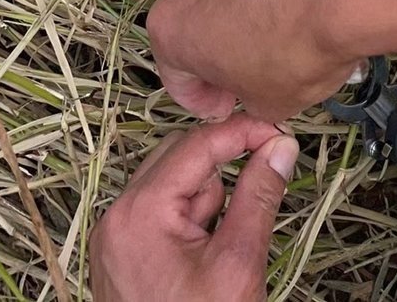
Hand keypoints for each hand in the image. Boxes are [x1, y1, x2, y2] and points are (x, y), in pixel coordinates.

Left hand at [89, 114, 299, 301]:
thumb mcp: (238, 263)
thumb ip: (259, 197)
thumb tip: (279, 149)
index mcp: (139, 212)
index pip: (197, 146)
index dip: (243, 133)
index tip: (279, 133)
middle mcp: (118, 217)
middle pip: (182, 158)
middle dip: (226, 168)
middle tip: (267, 178)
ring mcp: (117, 238)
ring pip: (176, 186)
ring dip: (212, 200)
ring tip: (226, 249)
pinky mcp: (123, 256)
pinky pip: (165, 215)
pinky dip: (195, 222)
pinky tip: (210, 258)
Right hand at [147, 0, 365, 121]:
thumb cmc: (301, 46)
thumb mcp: (271, 104)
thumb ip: (248, 98)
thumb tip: (255, 87)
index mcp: (172, 27)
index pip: (176, 75)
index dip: (202, 98)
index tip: (226, 104)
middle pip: (195, 22)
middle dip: (219, 48)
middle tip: (252, 69)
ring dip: (243, 8)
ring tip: (285, 28)